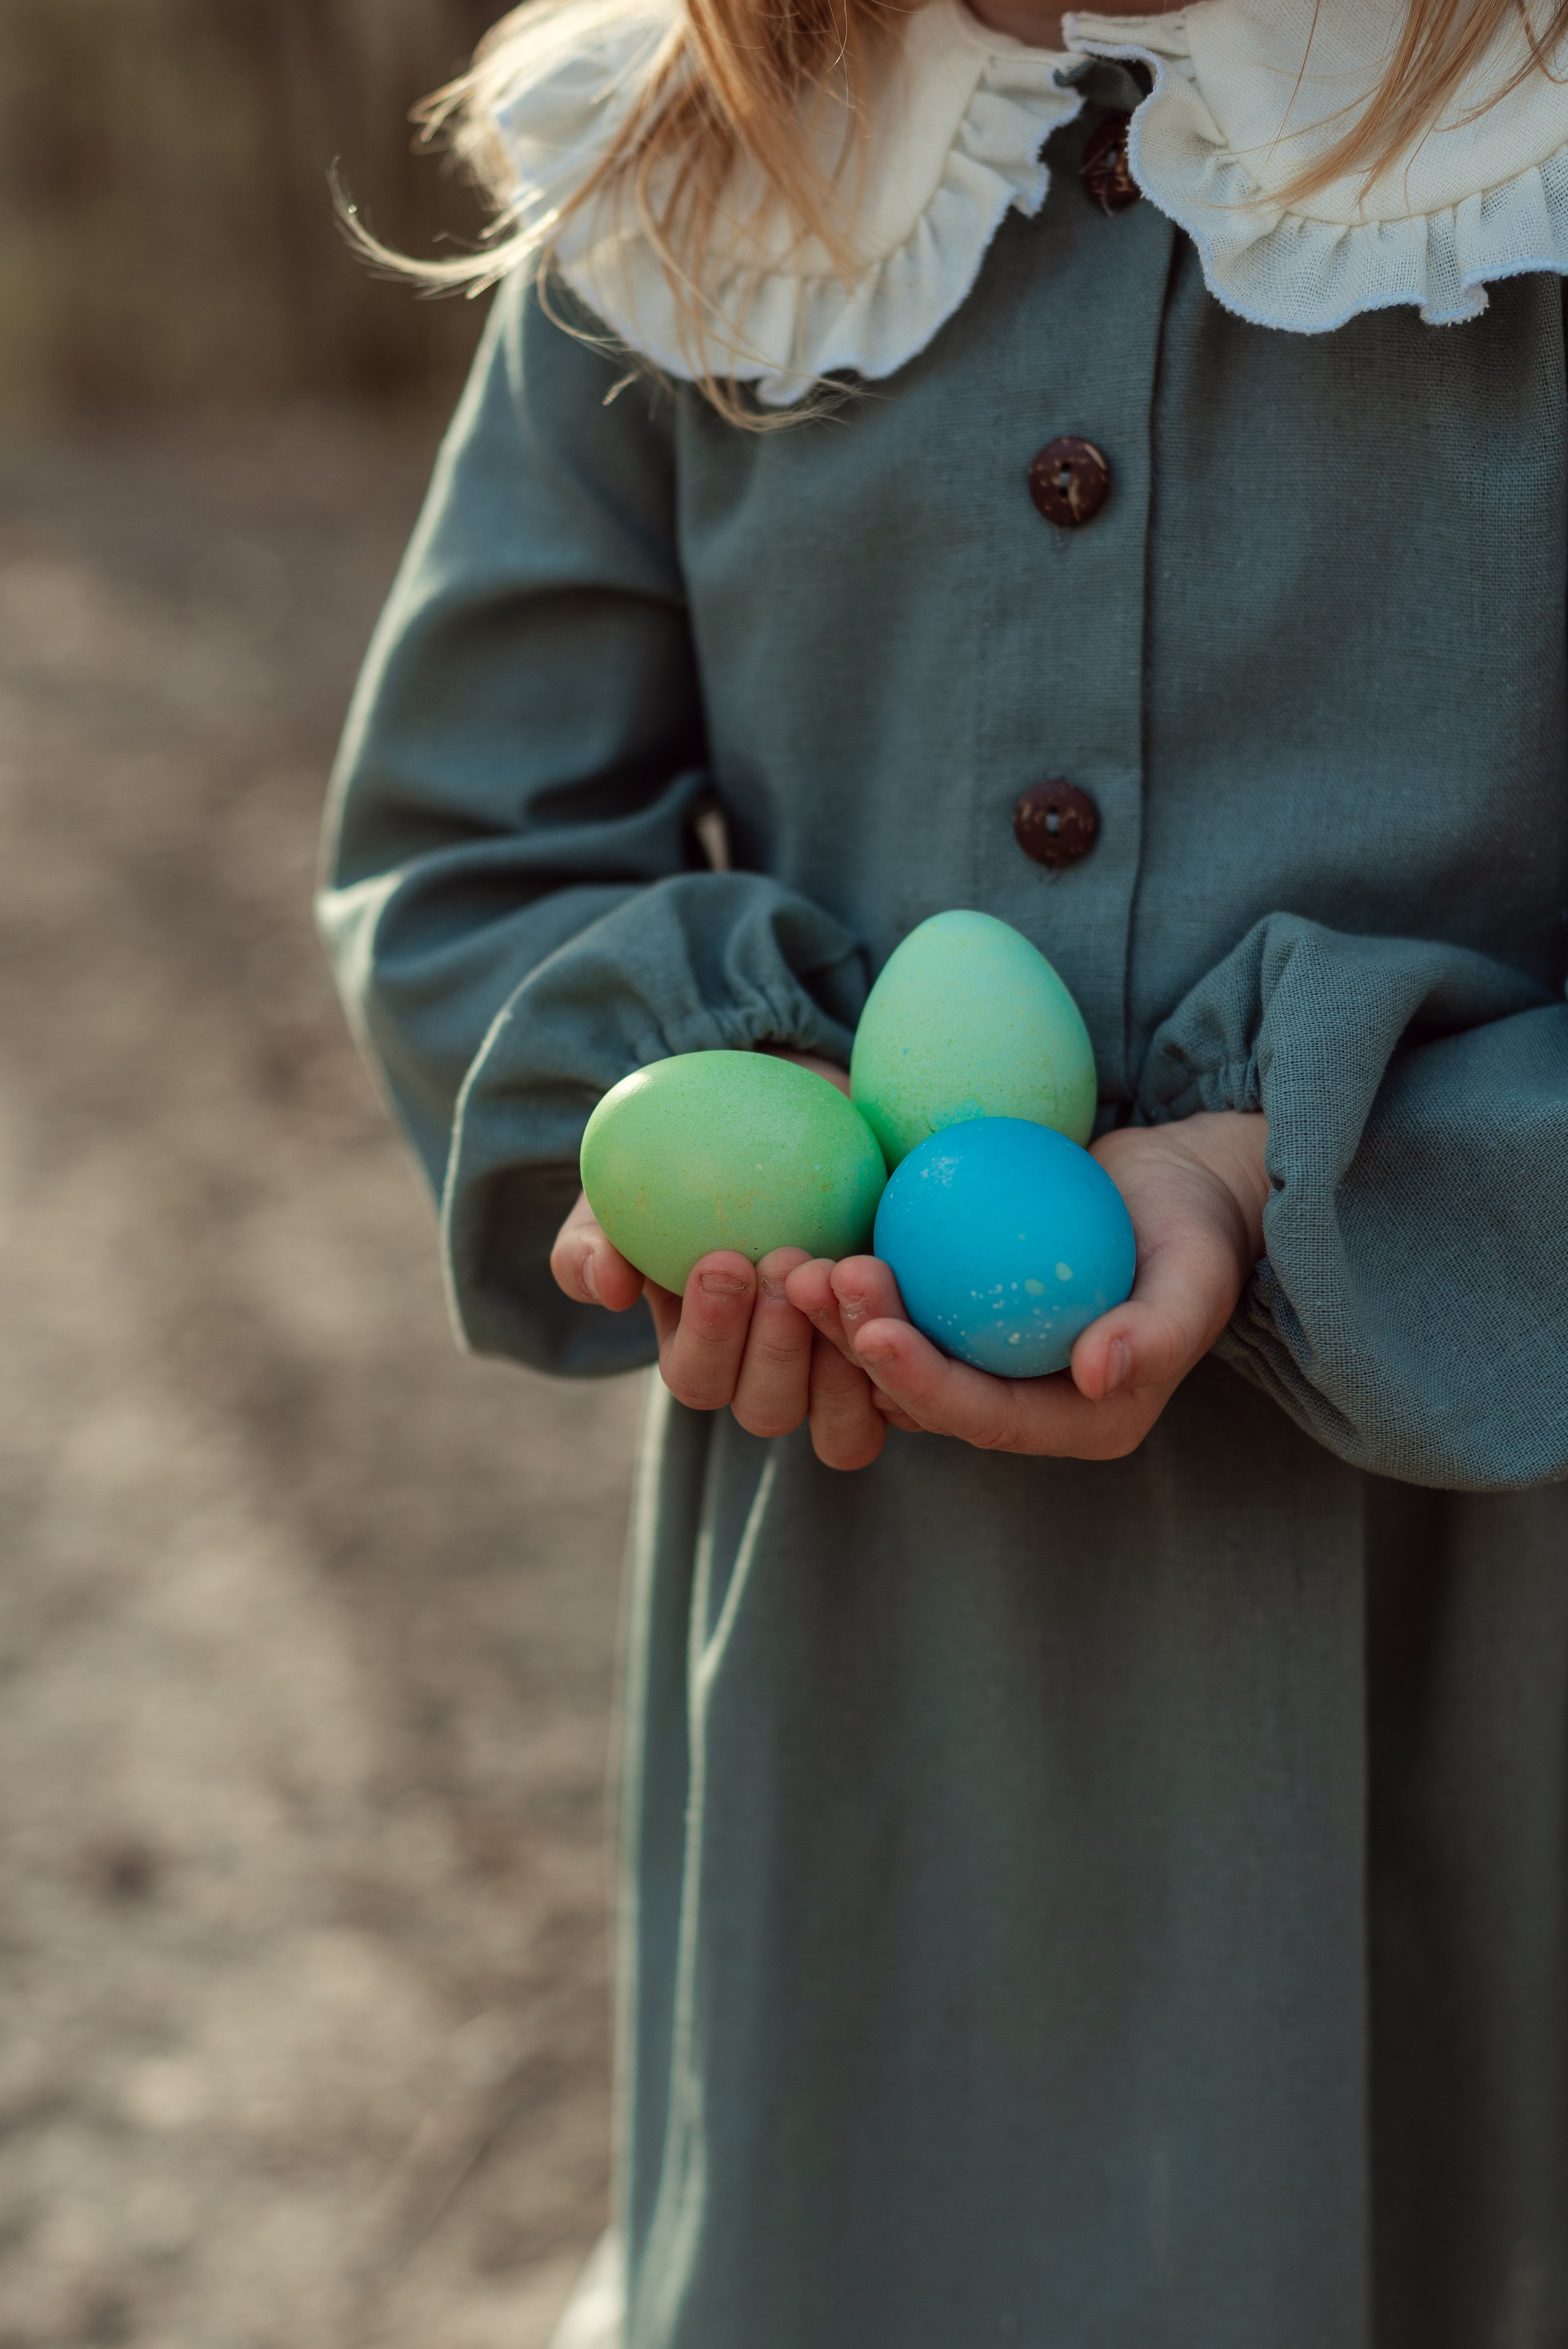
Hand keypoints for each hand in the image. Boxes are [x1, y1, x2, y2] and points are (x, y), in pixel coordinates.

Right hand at [549, 1049, 891, 1467]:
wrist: (796, 1122)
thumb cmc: (698, 1160)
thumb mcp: (629, 1187)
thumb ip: (594, 1239)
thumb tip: (605, 1288)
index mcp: (702, 1353)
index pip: (698, 1379)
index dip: (710, 1333)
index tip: (721, 1257)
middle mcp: (770, 1379)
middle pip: (766, 1409)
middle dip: (775, 1344)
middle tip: (787, 1260)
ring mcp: (841, 1375)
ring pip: (843, 1427)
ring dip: (843, 1357)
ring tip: (845, 1273)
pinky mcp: (904, 1355)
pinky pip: (911, 1395)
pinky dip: (907, 1354)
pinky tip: (900, 1286)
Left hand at [785, 1111, 1268, 1462]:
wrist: (1183, 1191)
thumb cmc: (1200, 1234)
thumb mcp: (1198, 1278)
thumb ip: (1159, 1333)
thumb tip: (1099, 1373)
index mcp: (1077, 1420)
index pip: (982, 1416)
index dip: (921, 1382)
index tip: (873, 1332)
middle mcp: (1022, 1404)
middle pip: (920, 1391)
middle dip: (857, 1346)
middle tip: (816, 1279)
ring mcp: (986, 1362)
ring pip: (893, 1353)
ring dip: (837, 1318)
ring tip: (798, 1264)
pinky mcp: (961, 1316)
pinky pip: (899, 1306)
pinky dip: (856, 1281)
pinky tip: (813, 1237)